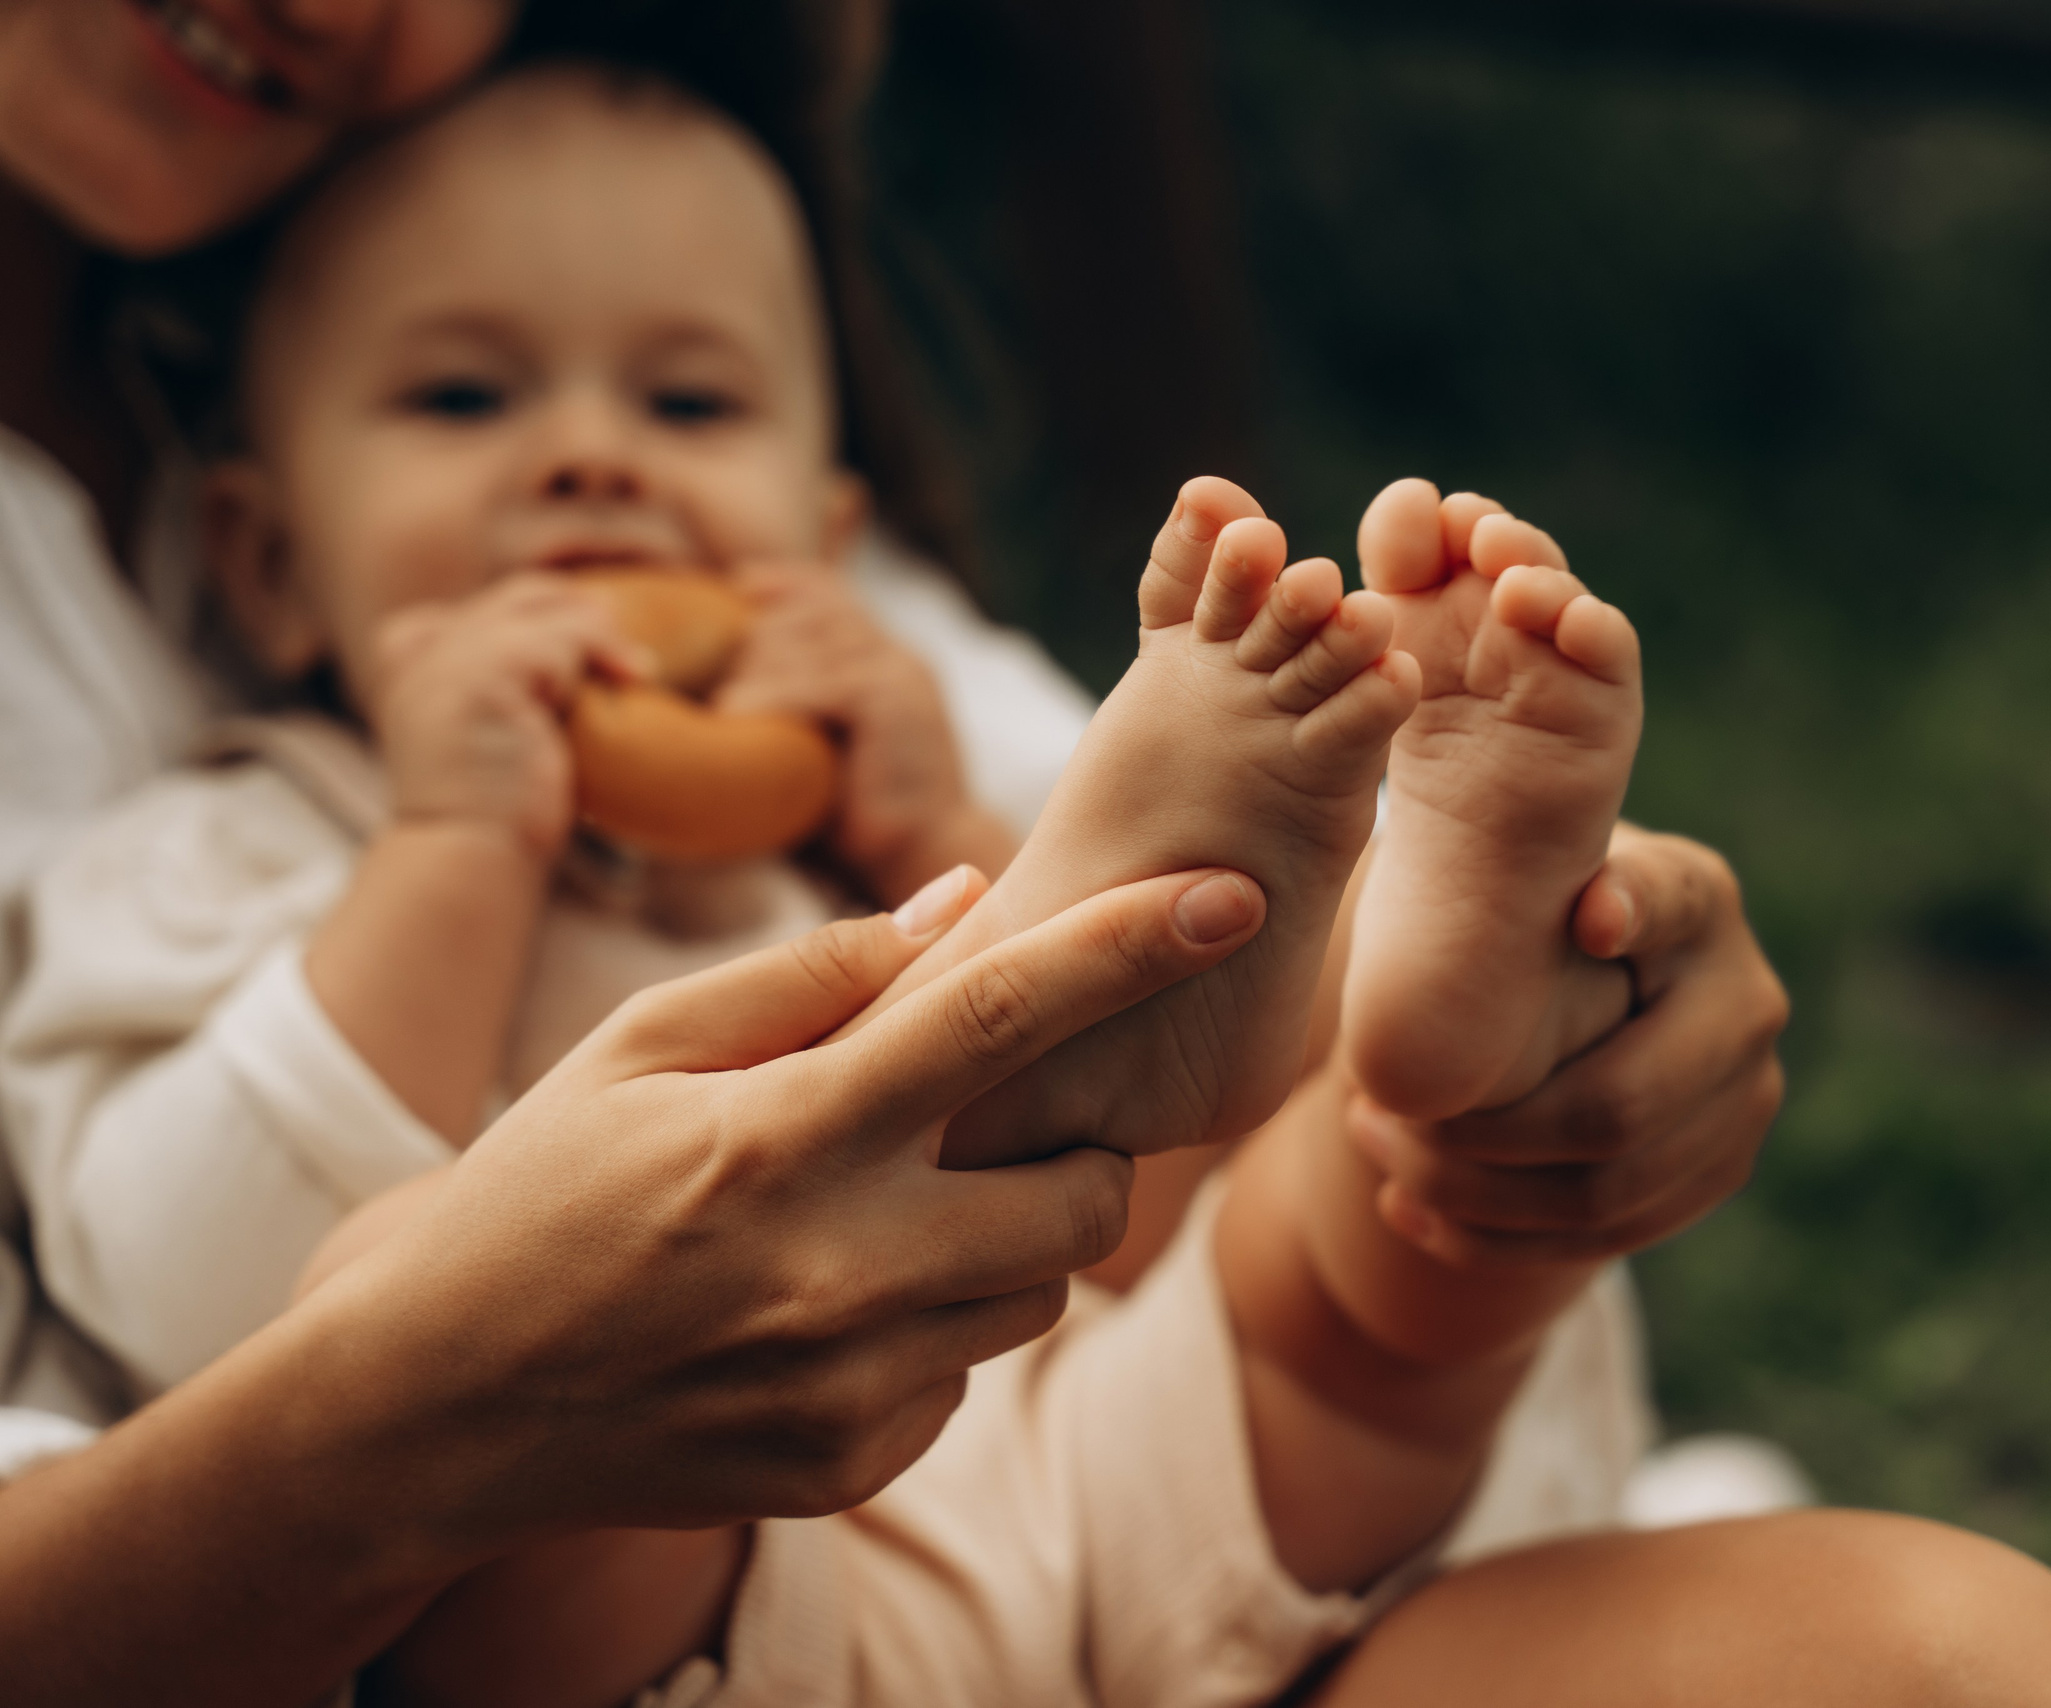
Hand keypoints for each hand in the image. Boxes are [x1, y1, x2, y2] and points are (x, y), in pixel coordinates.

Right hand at [303, 861, 1267, 1545]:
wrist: (429, 1408)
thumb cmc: (537, 1193)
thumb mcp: (641, 1047)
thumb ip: (815, 975)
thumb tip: (970, 900)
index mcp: (784, 1137)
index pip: (999, 1019)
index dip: (1129, 947)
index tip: (1228, 896)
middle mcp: (839, 1270)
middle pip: (1085, 1192)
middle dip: (1083, 1146)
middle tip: (1003, 1127)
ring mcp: (851, 1385)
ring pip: (1036, 1292)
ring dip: (1001, 1238)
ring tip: (878, 1221)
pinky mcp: (851, 1466)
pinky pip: (964, 1379)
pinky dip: (930, 1332)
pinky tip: (823, 1314)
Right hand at [371, 574, 635, 861]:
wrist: (469, 858)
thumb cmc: (495, 817)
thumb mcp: (495, 740)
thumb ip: (514, 696)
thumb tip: (575, 664)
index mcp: (413, 665)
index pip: (484, 610)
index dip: (544, 618)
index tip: (591, 657)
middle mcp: (423, 651)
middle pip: (518, 598)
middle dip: (578, 615)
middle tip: (625, 655)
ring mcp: (449, 657)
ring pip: (544, 609)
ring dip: (598, 636)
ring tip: (635, 670)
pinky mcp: (484, 672)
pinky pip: (563, 636)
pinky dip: (605, 651)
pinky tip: (635, 678)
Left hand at [717, 563, 1014, 901]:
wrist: (924, 860)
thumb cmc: (860, 820)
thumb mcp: (820, 750)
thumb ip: (790, 711)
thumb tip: (712, 701)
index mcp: (886, 659)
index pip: (830, 592)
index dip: (779, 583)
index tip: (728, 592)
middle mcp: (896, 655)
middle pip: (807, 612)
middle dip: (750, 639)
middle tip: (699, 674)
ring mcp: (899, 673)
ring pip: (808, 640)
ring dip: (752, 667)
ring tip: (710, 706)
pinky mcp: (893, 701)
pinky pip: (819, 681)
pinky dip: (769, 695)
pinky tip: (729, 715)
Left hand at [1348, 823, 1787, 1264]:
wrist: (1584, 963)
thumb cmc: (1520, 902)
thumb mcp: (1519, 864)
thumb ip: (1512, 864)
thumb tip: (1582, 913)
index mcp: (1699, 900)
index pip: (1670, 906)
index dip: (1639, 913)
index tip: (1589, 920)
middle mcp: (1746, 1002)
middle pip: (1616, 1108)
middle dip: (1477, 1133)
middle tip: (1365, 1108)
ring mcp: (1743, 1101)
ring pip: (1601, 1195)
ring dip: (1466, 1191)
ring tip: (1369, 1145)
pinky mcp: (1713, 1173)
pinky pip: (1601, 1238)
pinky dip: (1489, 1237)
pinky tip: (1404, 1210)